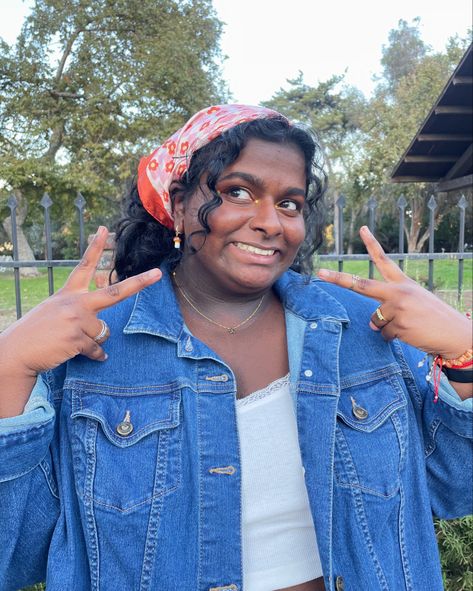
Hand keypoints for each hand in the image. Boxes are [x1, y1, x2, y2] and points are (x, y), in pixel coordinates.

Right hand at [0, 227, 161, 376]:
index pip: (84, 266)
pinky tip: (85, 356)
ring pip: (104, 331)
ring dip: (94, 340)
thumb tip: (100, 306)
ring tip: (72, 341)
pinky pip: (96, 349)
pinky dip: (95, 355)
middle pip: (115, 292)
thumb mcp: (54, 309)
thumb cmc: (36, 331)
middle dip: (139, 283)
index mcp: (68, 293)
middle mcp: (75, 303)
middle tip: (158, 274)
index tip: (105, 230)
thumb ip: (77, 305)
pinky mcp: (76, 339)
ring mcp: (76, 320)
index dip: (96, 248)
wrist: (15, 351)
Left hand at [317, 226, 470, 360]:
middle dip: (338, 279)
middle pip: (362, 285)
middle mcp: (399, 292)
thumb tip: (371, 323)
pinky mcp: (400, 325)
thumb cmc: (434, 318)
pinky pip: (385, 334)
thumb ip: (389, 308)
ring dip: (387, 328)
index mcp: (403, 283)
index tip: (362, 229)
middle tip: (320, 273)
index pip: (384, 260)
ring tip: (409, 326)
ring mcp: (398, 308)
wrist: (456, 334)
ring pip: (375, 320)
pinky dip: (394, 338)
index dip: (372, 244)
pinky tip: (411, 334)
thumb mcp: (414, 304)